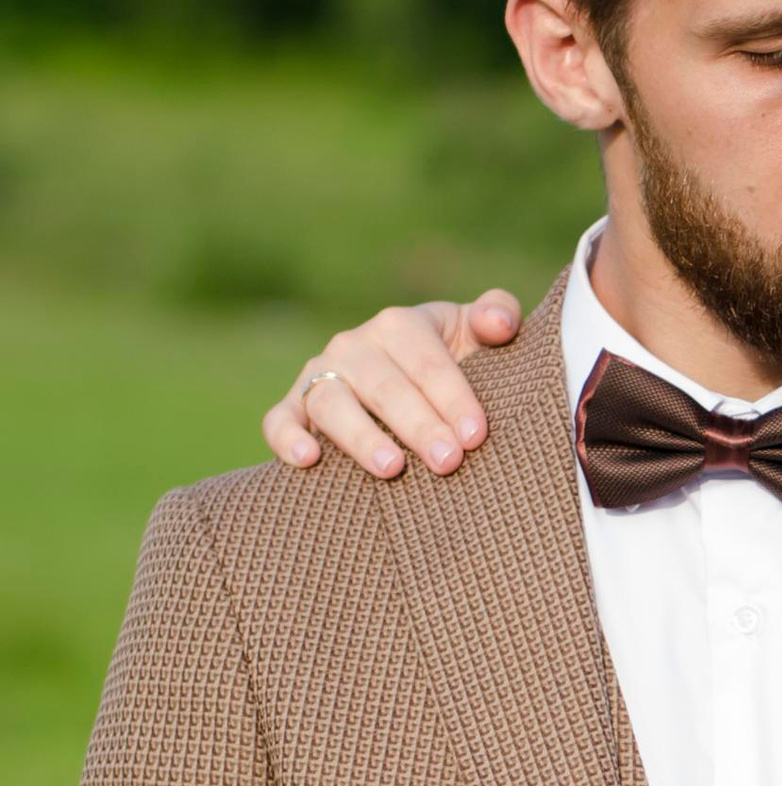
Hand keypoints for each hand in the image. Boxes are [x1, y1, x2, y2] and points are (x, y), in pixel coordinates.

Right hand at [265, 290, 520, 476]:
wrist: (408, 386)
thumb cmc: (454, 360)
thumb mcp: (477, 335)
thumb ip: (497, 316)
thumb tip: (499, 325)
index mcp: (399, 324)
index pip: (426, 360)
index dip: (453, 396)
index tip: (476, 434)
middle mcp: (354, 345)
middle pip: (383, 385)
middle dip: (418, 425)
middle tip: (449, 462)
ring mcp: (319, 375)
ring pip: (331, 402)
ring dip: (361, 436)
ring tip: (393, 469)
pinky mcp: (292, 406)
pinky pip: (278, 419)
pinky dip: (286, 437)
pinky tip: (309, 460)